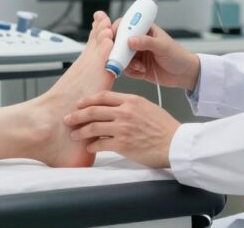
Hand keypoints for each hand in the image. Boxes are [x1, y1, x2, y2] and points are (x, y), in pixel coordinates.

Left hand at [64, 91, 179, 168]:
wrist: (175, 144)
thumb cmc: (165, 128)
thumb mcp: (148, 107)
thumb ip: (130, 106)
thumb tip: (116, 109)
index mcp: (131, 100)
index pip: (103, 97)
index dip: (87, 100)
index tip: (79, 104)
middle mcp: (124, 112)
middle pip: (93, 110)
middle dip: (77, 115)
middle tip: (68, 119)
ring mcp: (122, 128)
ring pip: (93, 127)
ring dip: (81, 131)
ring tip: (74, 134)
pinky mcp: (122, 144)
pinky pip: (100, 144)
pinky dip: (92, 146)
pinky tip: (89, 147)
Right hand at [91, 12, 199, 90]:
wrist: (184, 74)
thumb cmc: (178, 55)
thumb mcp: (163, 47)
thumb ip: (147, 42)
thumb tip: (130, 40)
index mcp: (144, 30)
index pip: (125, 25)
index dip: (117, 30)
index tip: (115, 39)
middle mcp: (138, 41)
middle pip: (118, 42)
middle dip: (119, 51)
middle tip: (123, 57)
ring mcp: (136, 54)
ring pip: (120, 57)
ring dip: (127, 63)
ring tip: (140, 67)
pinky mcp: (136, 66)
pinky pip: (126, 69)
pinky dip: (132, 71)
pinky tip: (142, 71)